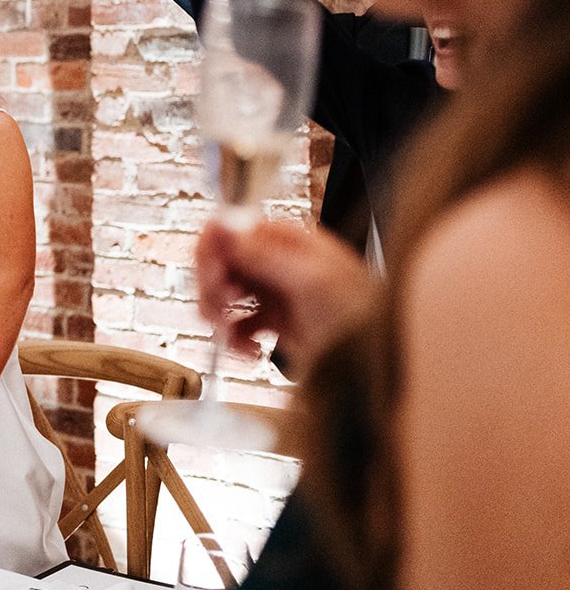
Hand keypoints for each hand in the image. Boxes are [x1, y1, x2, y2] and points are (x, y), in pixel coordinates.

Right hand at [195, 220, 376, 375]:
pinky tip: (250, 351)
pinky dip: (235, 340)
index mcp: (285, 239)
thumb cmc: (363, 317)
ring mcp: (274, 290)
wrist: (378, 364)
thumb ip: (262, 254)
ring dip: (218, 317)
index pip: (229, 229)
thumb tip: (222, 225)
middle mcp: (275, 261)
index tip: (213, 279)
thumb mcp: (310, 281)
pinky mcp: (274, 321)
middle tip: (218, 313)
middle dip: (212, 289)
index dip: (213, 253)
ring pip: (222, 294)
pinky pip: (236, 325)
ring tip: (230, 338)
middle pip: (220, 263)